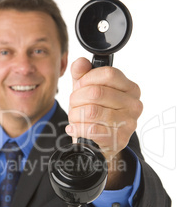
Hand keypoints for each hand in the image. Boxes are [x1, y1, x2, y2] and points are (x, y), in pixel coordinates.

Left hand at [65, 57, 142, 187]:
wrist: (99, 143)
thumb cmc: (95, 113)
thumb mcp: (87, 90)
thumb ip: (82, 74)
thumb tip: (80, 63)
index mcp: (130, 88)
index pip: (108, 74)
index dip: (87, 79)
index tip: (79, 86)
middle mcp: (134, 105)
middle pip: (97, 93)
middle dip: (76, 98)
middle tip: (73, 104)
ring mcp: (129, 123)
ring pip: (91, 111)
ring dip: (75, 114)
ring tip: (74, 117)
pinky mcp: (119, 140)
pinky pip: (92, 130)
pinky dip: (77, 129)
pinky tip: (74, 128)